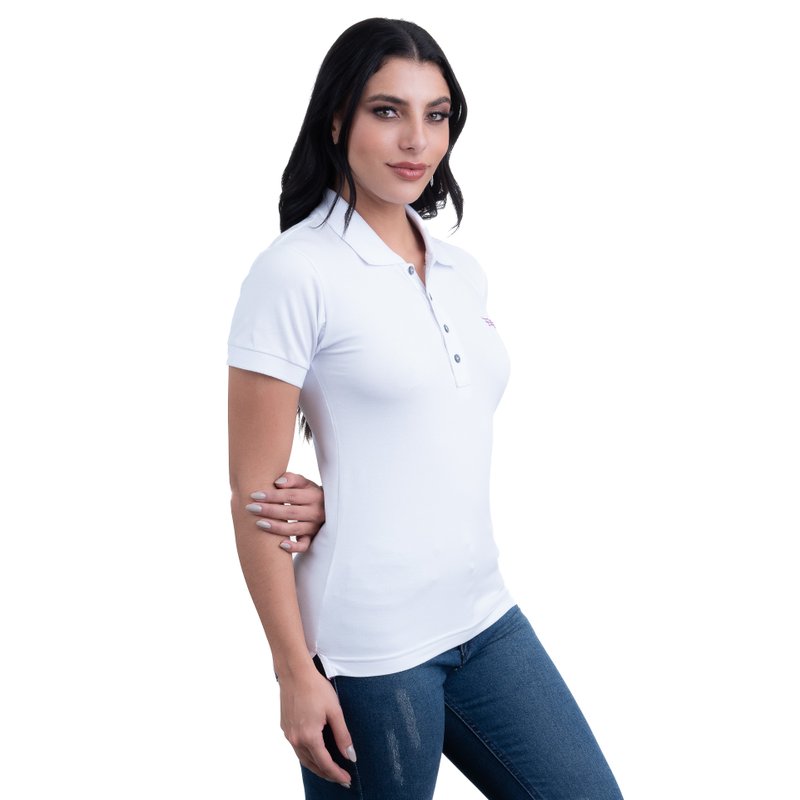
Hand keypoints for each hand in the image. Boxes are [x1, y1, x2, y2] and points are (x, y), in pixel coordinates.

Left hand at [245, 472, 324, 552]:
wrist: (325, 507)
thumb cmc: (308, 492)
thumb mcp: (304, 483)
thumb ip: (291, 479)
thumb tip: (278, 483)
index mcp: (315, 496)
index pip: (291, 496)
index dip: (272, 496)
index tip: (254, 495)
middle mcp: (316, 512)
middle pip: (290, 513)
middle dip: (269, 510)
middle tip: (250, 508)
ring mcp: (315, 527)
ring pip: (294, 529)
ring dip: (275, 527)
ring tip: (258, 523)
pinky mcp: (312, 538)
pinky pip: (304, 546)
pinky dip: (293, 547)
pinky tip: (280, 544)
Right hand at [280, 668, 355, 786]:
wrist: (295, 673)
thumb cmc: (316, 688)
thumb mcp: (334, 711)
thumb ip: (343, 735)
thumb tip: (350, 756)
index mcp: (309, 736)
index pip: (325, 764)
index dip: (337, 774)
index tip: (347, 780)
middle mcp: (296, 739)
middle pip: (313, 765)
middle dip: (328, 774)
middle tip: (341, 779)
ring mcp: (288, 734)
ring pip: (304, 758)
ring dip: (317, 766)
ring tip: (330, 770)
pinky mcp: (285, 728)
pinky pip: (297, 748)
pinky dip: (308, 755)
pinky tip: (315, 754)